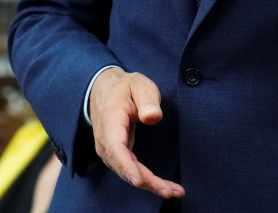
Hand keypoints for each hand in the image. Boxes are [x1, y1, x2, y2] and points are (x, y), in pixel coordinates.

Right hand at [88, 68, 184, 198]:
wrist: (104, 88)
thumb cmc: (124, 87)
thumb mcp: (139, 85)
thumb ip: (147, 100)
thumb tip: (153, 117)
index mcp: (111, 120)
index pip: (116, 148)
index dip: (127, 167)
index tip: (139, 181)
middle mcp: (106, 140)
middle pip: (123, 166)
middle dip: (146, 182)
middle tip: (170, 191)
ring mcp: (109, 149)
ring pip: (127, 172)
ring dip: (149, 184)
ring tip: (172, 191)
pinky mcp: (116, 154)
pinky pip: (129, 169)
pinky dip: (145, 179)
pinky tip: (161, 185)